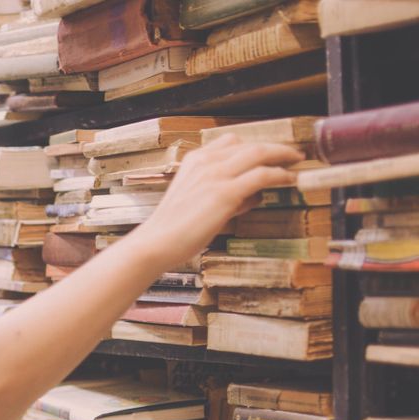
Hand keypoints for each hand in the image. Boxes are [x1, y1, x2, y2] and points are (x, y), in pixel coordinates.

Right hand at [133, 134, 305, 267]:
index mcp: (194, 161)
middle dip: (275, 147)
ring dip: (282, 156)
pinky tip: (290, 179)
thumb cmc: (173, 230)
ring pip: (258, 153)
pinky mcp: (225, 192)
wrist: (157, 243)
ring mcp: (215, 175)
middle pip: (249, 144)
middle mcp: (205, 163)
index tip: (269, 151)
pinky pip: (261, 175)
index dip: (254, 145)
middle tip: (293, 154)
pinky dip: (280, 174)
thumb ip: (224, 194)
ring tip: (297, 162)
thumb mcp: (196, 203)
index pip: (229, 142)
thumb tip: (252, 195)